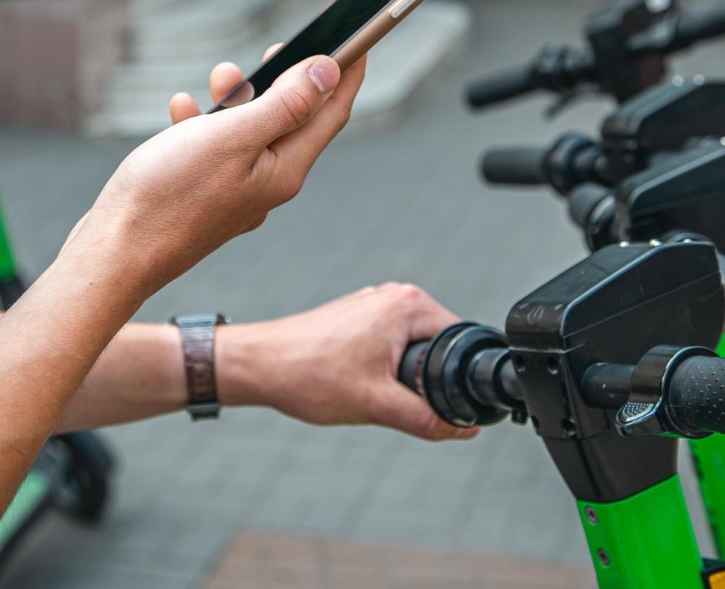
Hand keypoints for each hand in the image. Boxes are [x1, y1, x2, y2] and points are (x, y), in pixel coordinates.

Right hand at [63, 53, 363, 299]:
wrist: (114, 254)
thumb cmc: (169, 195)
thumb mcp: (232, 137)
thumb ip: (284, 104)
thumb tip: (328, 73)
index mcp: (285, 171)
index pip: (332, 113)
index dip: (347, 73)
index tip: (359, 39)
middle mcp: (268, 184)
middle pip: (293, 121)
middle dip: (285, 80)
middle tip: (278, 47)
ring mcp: (236, 193)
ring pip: (250, 132)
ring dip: (237, 99)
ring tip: (220, 75)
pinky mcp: (205, 196)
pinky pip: (216, 149)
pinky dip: (202, 124)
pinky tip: (181, 110)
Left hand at [218, 284, 480, 441]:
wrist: (259, 365)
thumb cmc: (310, 376)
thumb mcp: (377, 405)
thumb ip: (428, 419)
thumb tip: (466, 429)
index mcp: (410, 306)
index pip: (460, 343)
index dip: (458, 379)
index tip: (440, 405)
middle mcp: (396, 296)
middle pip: (439, 347)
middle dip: (426, 380)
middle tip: (394, 400)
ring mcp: (375, 303)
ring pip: (413, 348)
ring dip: (402, 376)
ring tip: (370, 391)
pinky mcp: (359, 315)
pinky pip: (391, 344)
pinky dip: (384, 368)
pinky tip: (358, 383)